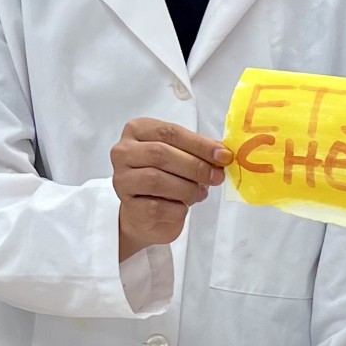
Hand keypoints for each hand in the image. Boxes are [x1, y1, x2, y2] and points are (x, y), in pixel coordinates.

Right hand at [111, 117, 231, 258]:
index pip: (169, 132)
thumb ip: (198, 151)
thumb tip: (222, 154)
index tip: (223, 156)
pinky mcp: (129, 207)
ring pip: (157, 180)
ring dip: (188, 188)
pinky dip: (178, 208)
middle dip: (195, 166)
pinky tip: (183, 207)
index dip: (199, 144)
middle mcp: (123, 152)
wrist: (146, 214)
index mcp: (137, 131)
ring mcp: (122, 180)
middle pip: (161, 154)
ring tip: (199, 193)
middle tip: (217, 176)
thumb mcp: (182, 157)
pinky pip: (158, 206)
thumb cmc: (165, 178)